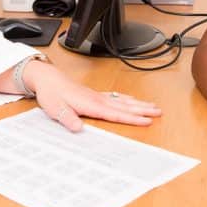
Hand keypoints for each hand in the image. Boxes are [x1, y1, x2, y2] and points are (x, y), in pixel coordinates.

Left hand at [23, 62, 161, 131]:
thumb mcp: (55, 109)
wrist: (47, 79)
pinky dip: (126, 99)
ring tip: (152, 106)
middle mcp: (97, 99)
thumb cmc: (52, 94)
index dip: (132, 118)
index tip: (146, 121)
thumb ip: (68, 118)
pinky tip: (132, 101)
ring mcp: (97, 95)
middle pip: (124, 106)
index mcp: (91, 104)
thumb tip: (78, 128)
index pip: (116, 114)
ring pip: (122, 100)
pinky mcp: (95, 94)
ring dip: (138, 104)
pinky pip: (115, 96)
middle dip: (142, 109)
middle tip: (159, 112)